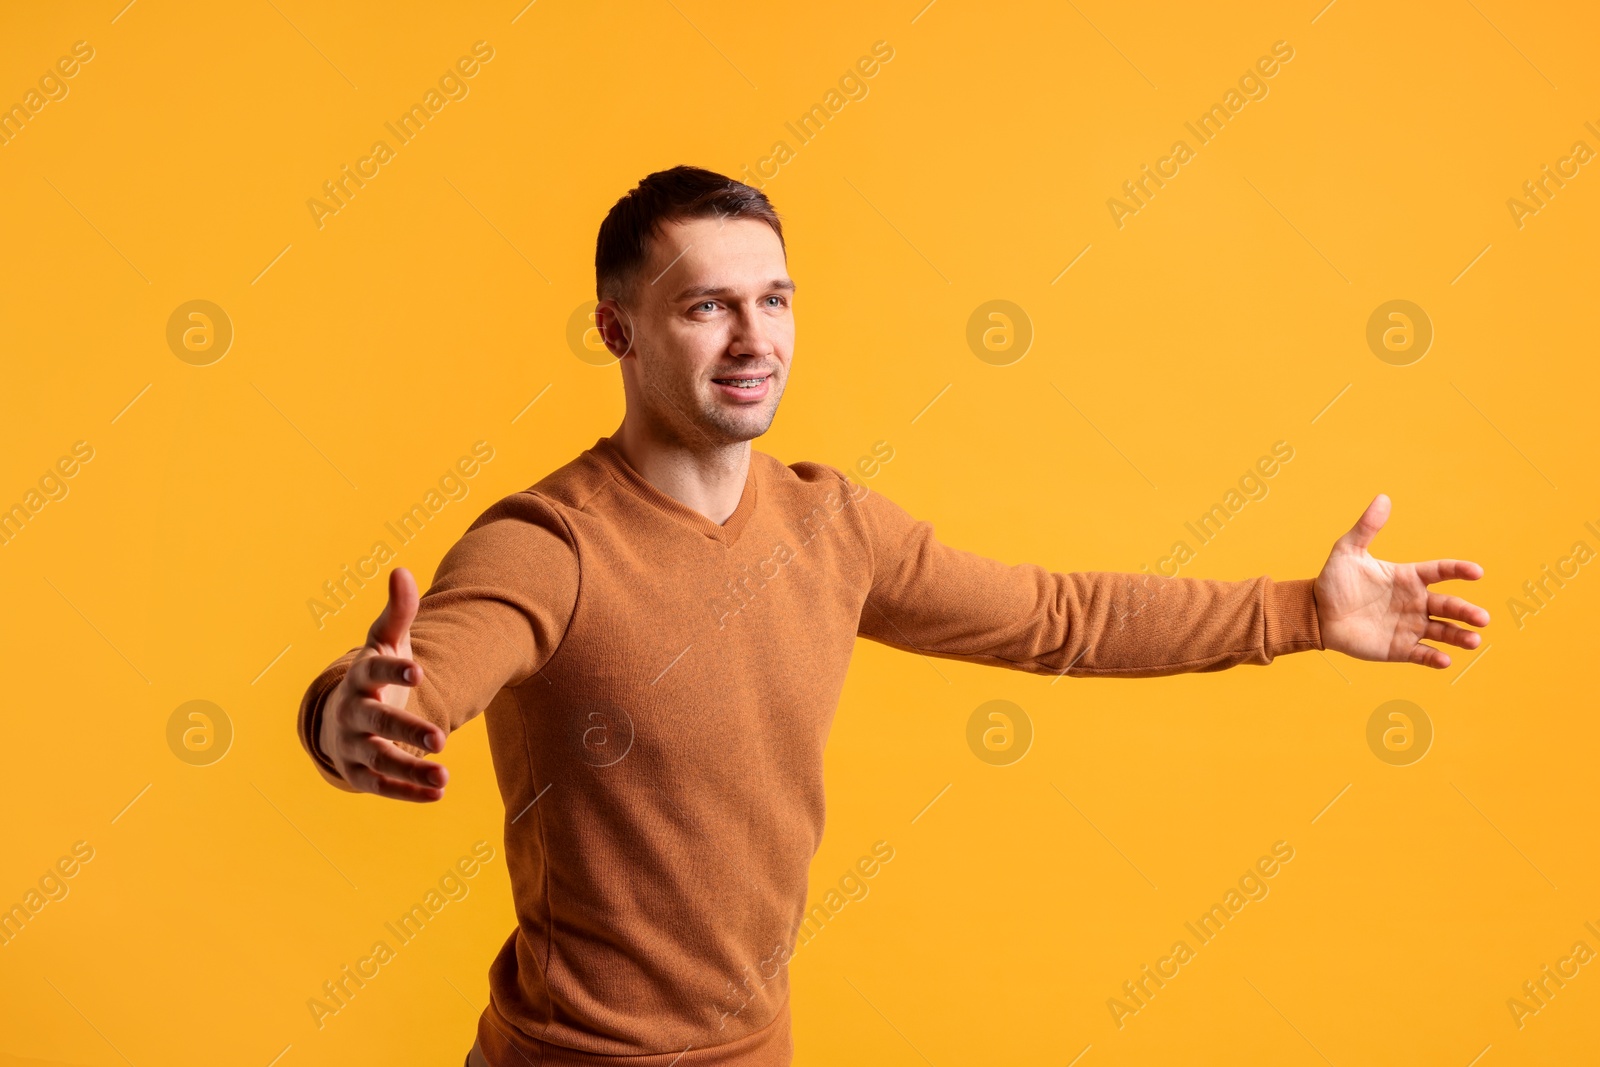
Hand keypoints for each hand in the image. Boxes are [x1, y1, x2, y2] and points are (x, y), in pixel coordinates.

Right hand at [318, 567, 449, 799]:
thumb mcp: (384, 643)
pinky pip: (383, 786)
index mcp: (360, 678)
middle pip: (378, 723)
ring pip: (381, 760)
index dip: (395, 671)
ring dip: (411, 769)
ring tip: (446, 776)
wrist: (341, 719)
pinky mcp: (359, 774)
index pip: (374, 673)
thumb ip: (398, 612)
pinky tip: (438, 793)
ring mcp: (353, 745)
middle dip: (407, 731)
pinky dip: (408, 791)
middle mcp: (352, 713)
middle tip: (442, 738)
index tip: (419, 669)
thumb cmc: (373, 675)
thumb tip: (402, 570)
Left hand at [1314, 494, 1489, 668]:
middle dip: (1467, 612)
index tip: (1476, 572)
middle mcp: (1415, 602)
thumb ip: (1366, 528)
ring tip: (1474, 641)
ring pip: (1443, 632)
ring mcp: (1409, 626)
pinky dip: (1434, 658)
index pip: (1440, 572)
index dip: (1459, 571)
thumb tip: (1383, 497)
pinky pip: (1421, 654)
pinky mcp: (1399, 648)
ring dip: (1460, 636)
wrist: (1316, 614)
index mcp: (1408, 578)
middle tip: (1482, 618)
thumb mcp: (1347, 552)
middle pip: (1448, 606)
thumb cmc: (1334, 582)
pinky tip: (1444, 660)